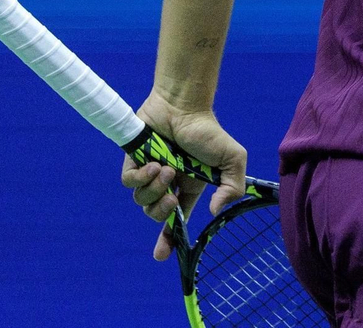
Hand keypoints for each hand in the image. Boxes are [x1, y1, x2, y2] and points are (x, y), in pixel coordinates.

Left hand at [119, 91, 246, 261]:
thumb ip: (232, 187)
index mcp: (189, 187)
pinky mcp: (133, 162)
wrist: (183, 105)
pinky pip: (129, 183)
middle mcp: (168, 184)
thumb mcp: (233, 159)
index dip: (169, 240)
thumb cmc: (208, 130)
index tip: (162, 256)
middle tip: (172, 196)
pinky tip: (154, 165)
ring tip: (166, 168)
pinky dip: (140, 178)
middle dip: (162, 212)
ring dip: (155, 189)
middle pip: (156, 214)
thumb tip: (214, 211)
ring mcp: (149, 173)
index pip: (177, 220)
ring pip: (141, 200)